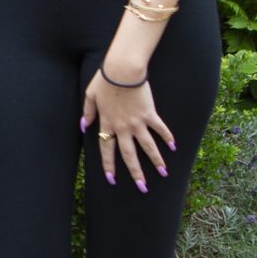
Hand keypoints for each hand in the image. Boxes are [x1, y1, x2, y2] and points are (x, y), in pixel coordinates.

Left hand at [81, 68, 173, 192]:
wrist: (123, 70)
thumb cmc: (105, 80)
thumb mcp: (90, 95)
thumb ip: (88, 112)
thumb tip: (83, 125)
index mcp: (107, 123)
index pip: (107, 149)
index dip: (108, 165)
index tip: (111, 179)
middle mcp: (123, 127)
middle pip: (129, 155)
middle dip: (136, 173)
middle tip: (142, 188)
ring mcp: (137, 122)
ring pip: (147, 146)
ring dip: (156, 161)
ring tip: (163, 174)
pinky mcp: (150, 114)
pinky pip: (160, 128)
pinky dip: (167, 137)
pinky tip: (173, 147)